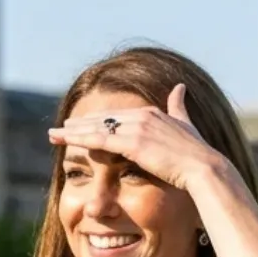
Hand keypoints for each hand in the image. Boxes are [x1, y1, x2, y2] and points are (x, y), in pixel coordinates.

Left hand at [49, 84, 220, 193]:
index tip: (82, 125)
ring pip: (96, 128)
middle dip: (80, 124)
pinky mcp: (132, 144)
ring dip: (73, 131)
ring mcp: (136, 128)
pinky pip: (99, 139)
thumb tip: (180, 87)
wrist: (203, 169)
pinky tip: (65, 140)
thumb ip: (179, 107)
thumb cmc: (197, 156)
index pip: (117, 117)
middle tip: (60, 128)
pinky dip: (79, 139)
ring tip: (54, 135)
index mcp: (152, 113)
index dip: (98, 121)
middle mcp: (141, 116)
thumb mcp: (187, 126)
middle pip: (103, 119)